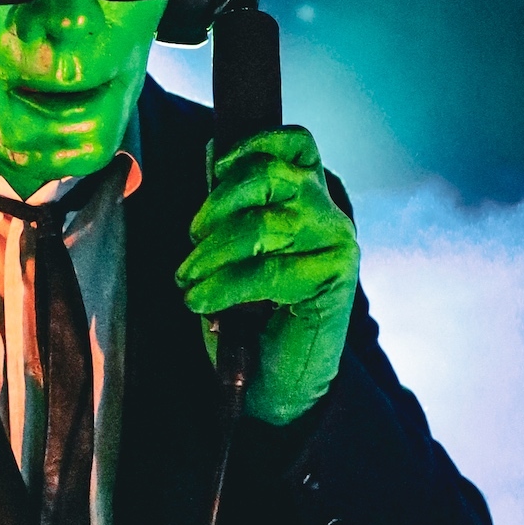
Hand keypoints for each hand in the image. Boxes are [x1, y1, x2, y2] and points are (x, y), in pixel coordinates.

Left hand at [174, 127, 359, 425]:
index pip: (297, 144)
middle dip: (217, 205)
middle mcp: (329, 214)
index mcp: (309, 197)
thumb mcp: (235, 251)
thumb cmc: (253, 315)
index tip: (218, 166)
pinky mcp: (333, 280)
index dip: (256, 143)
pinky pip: (266, 271)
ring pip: (263, 225)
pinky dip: (223, 286)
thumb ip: (231, 206)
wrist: (279, 382)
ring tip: (188, 279)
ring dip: (211, 253)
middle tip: (192, 239)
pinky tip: (200, 301)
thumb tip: (212, 155)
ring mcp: (335, 245)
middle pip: (271, 176)